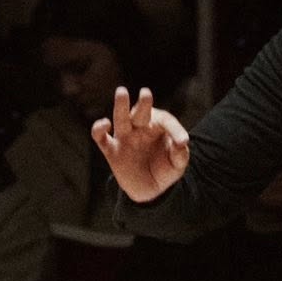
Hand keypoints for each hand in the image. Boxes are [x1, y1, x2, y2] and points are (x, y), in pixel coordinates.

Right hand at [92, 86, 189, 201]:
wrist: (150, 189)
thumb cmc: (165, 169)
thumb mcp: (177, 164)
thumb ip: (180, 154)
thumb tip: (181, 143)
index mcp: (158, 127)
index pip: (165, 121)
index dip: (174, 129)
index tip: (183, 142)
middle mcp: (140, 128)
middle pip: (140, 112)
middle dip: (143, 103)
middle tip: (146, 93)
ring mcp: (124, 137)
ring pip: (120, 118)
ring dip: (120, 105)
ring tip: (122, 92)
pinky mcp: (111, 149)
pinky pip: (101, 137)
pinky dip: (99, 129)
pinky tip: (105, 123)